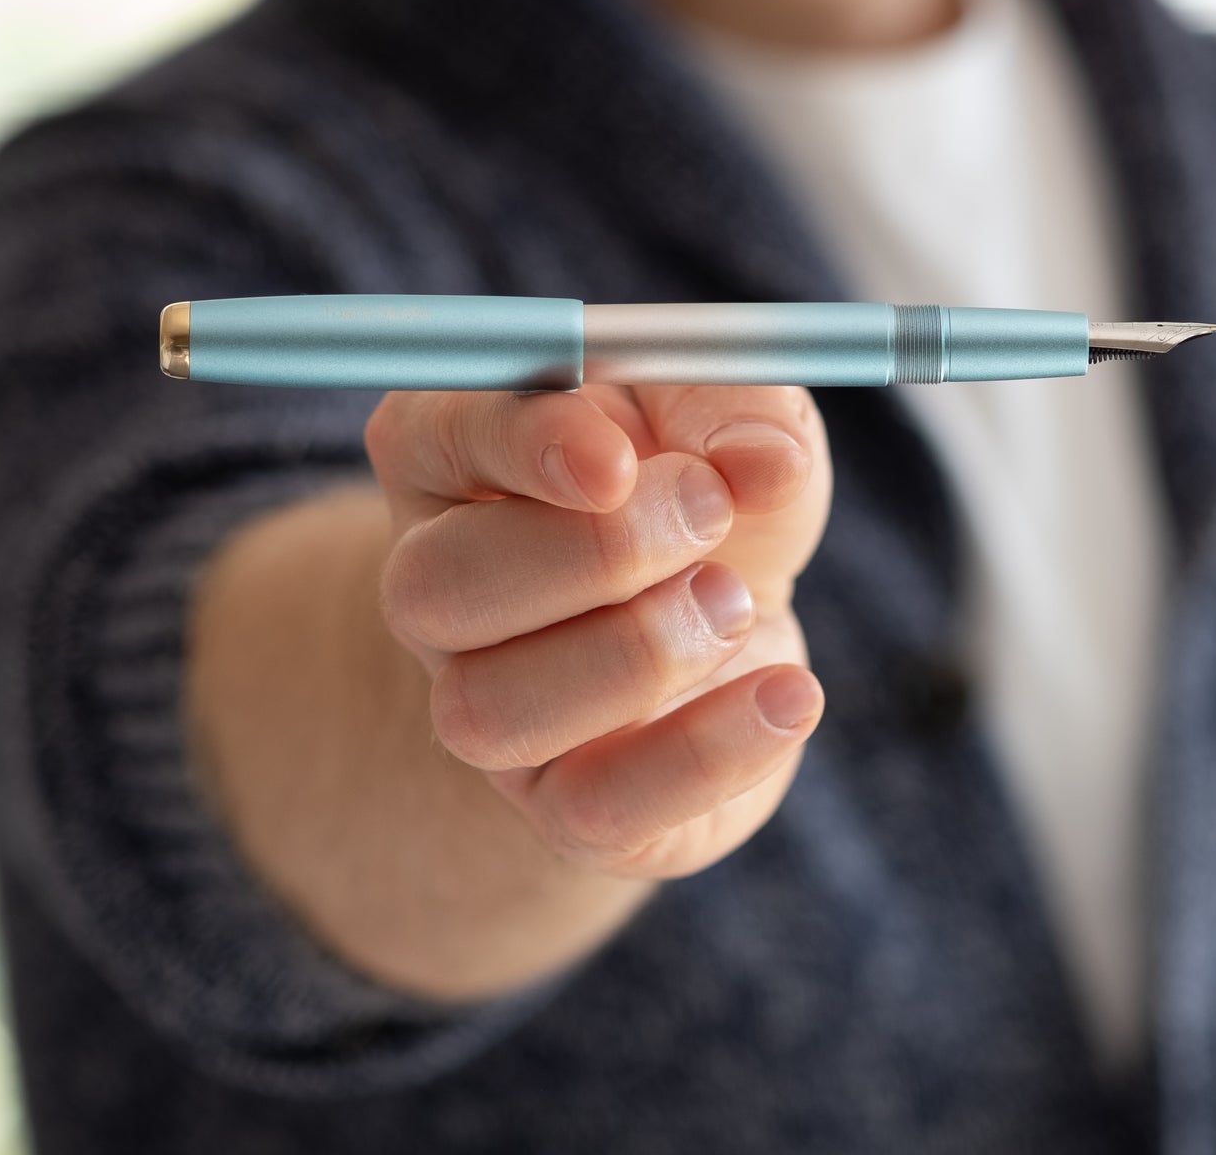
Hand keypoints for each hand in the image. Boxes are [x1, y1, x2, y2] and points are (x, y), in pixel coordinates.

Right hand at [364, 381, 833, 879]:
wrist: (734, 612)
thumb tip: (764, 464)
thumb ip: (742, 404)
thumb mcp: (733, 404)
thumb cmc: (708, 479)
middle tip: (711, 509)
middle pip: (434, 588)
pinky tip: (787, 695)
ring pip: (488, 712)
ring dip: (635, 655)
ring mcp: (489, 706)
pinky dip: (703, 754)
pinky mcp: (565, 808)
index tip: (619, 459)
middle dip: (590, 552)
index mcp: (455, 454)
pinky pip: (592, 810)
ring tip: (736, 603)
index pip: (428, 435)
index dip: (519, 445)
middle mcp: (441, 587)